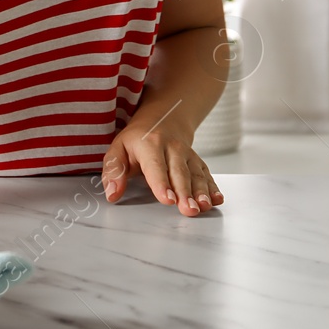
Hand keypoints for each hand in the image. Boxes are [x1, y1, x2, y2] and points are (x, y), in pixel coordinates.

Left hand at [101, 106, 223, 215]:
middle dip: (185, 192)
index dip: (162, 184)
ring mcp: (187, 155)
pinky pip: (206, 174)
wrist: (163, 119)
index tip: (167, 200)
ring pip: (196, 174)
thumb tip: (112, 194)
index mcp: (150, 145)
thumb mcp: (118, 149)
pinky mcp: (197, 161)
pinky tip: (216, 199)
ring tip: (204, 207)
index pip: (156, 166)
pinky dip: (213, 187)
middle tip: (188, 209)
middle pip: (180, 172)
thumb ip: (113, 171)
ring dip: (201, 192)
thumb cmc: (137, 139)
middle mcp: (172, 148)